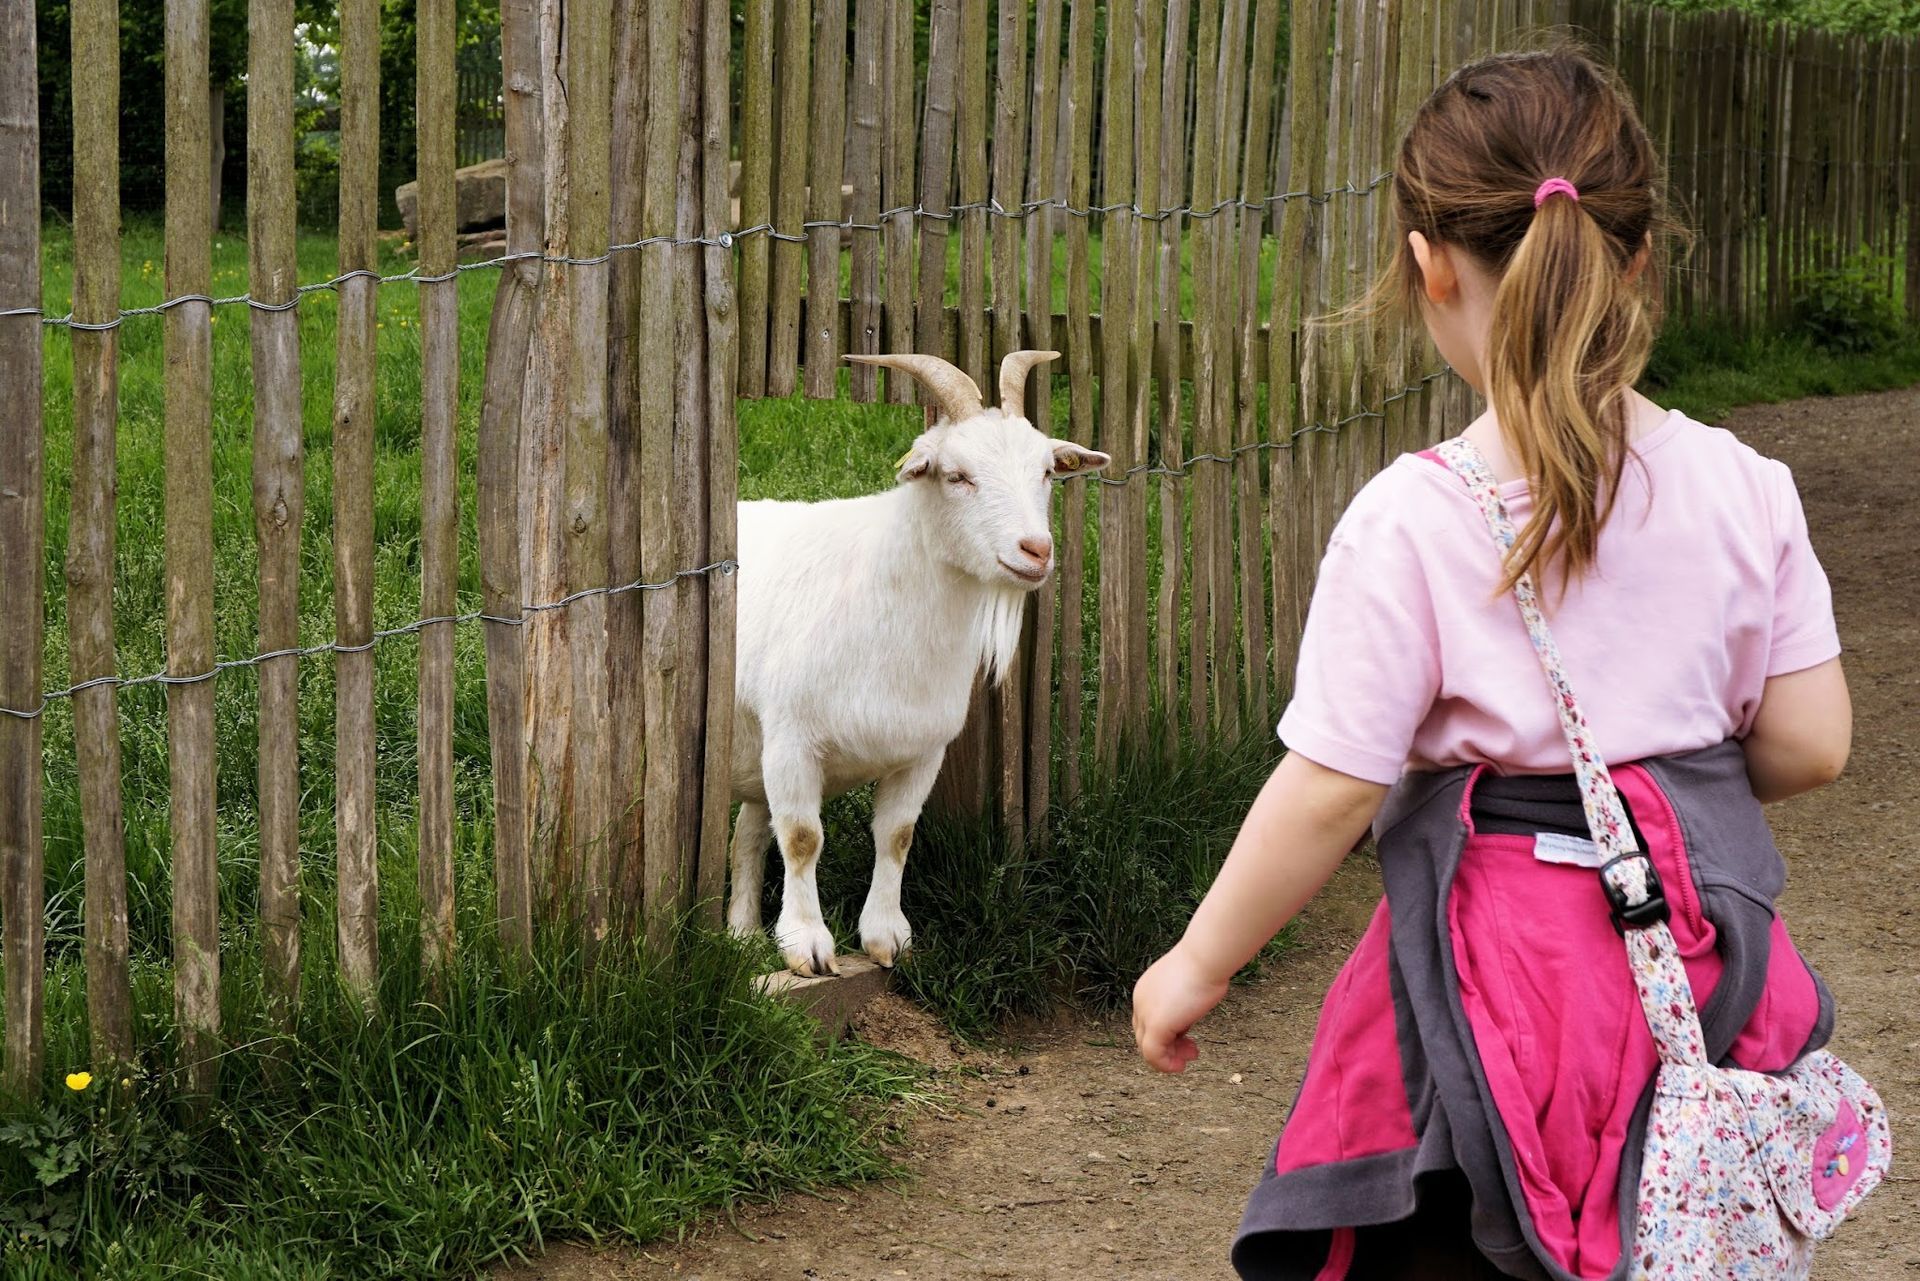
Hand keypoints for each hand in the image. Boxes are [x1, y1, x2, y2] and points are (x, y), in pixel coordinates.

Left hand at [1132, 944, 1229, 1073]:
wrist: (1205, 959)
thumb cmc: (1204, 966)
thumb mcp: (1188, 986)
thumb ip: (1182, 1002)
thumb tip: (1191, 1011)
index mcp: (1146, 990)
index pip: (1148, 1021)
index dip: (1167, 1034)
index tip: (1188, 1038)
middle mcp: (1140, 1001)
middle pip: (1146, 1035)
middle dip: (1169, 1047)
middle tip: (1191, 1052)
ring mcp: (1146, 1013)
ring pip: (1147, 1047)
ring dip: (1168, 1058)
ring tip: (1186, 1061)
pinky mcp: (1156, 1025)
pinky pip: (1153, 1054)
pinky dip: (1165, 1065)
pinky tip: (1180, 1066)